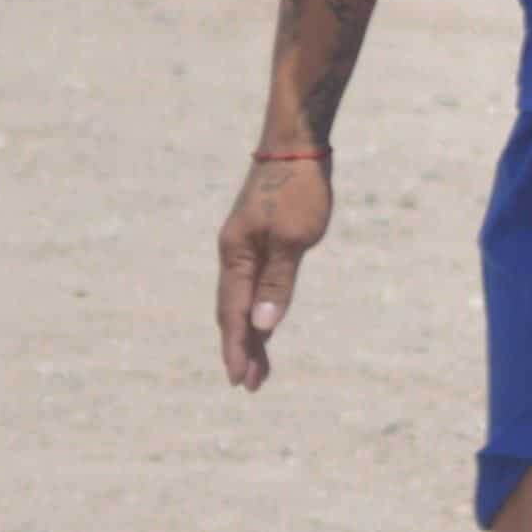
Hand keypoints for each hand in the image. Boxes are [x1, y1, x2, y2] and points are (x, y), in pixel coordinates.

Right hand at [216, 152, 333, 389]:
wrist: (295, 147)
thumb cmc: (299, 190)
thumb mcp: (295, 239)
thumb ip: (278, 283)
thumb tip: (262, 326)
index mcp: (237, 257)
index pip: (233, 314)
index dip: (237, 349)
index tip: (239, 380)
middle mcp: (233, 255)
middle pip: (232, 312)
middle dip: (241, 348)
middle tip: (249, 385)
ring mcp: (244, 247)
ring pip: (241, 300)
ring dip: (248, 332)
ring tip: (257, 366)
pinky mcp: (257, 239)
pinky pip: (251, 283)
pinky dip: (255, 308)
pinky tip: (262, 322)